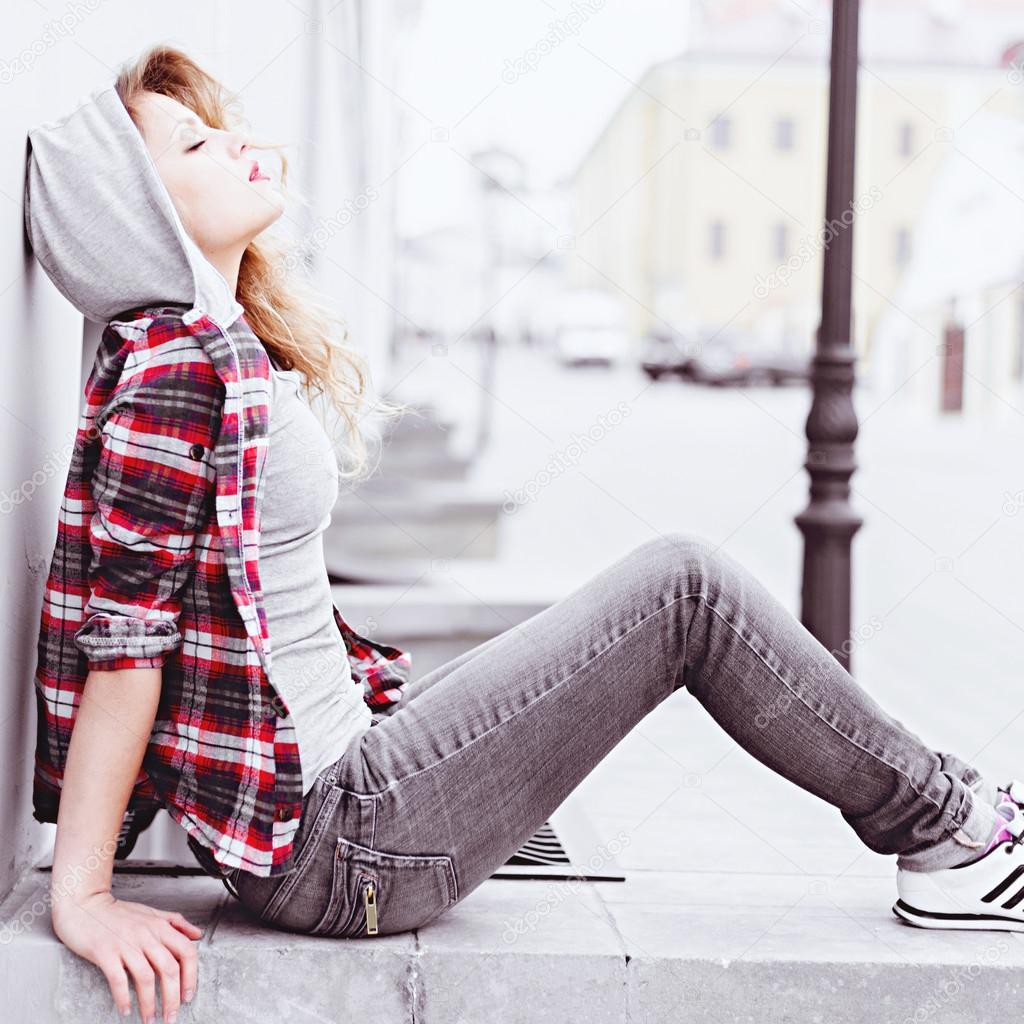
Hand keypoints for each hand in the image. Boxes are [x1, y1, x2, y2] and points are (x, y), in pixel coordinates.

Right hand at [51, 890, 202, 1022]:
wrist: (84, 904)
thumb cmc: (117, 912)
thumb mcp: (151, 912)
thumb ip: (176, 922)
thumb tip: (197, 935)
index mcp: (159, 926)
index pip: (186, 951)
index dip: (191, 976)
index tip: (188, 995)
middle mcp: (146, 935)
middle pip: (169, 969)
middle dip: (172, 998)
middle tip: (171, 1017)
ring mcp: (125, 944)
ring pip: (146, 978)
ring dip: (149, 1004)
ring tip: (149, 1020)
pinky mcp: (105, 953)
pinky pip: (118, 979)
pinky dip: (123, 998)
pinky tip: (125, 1010)